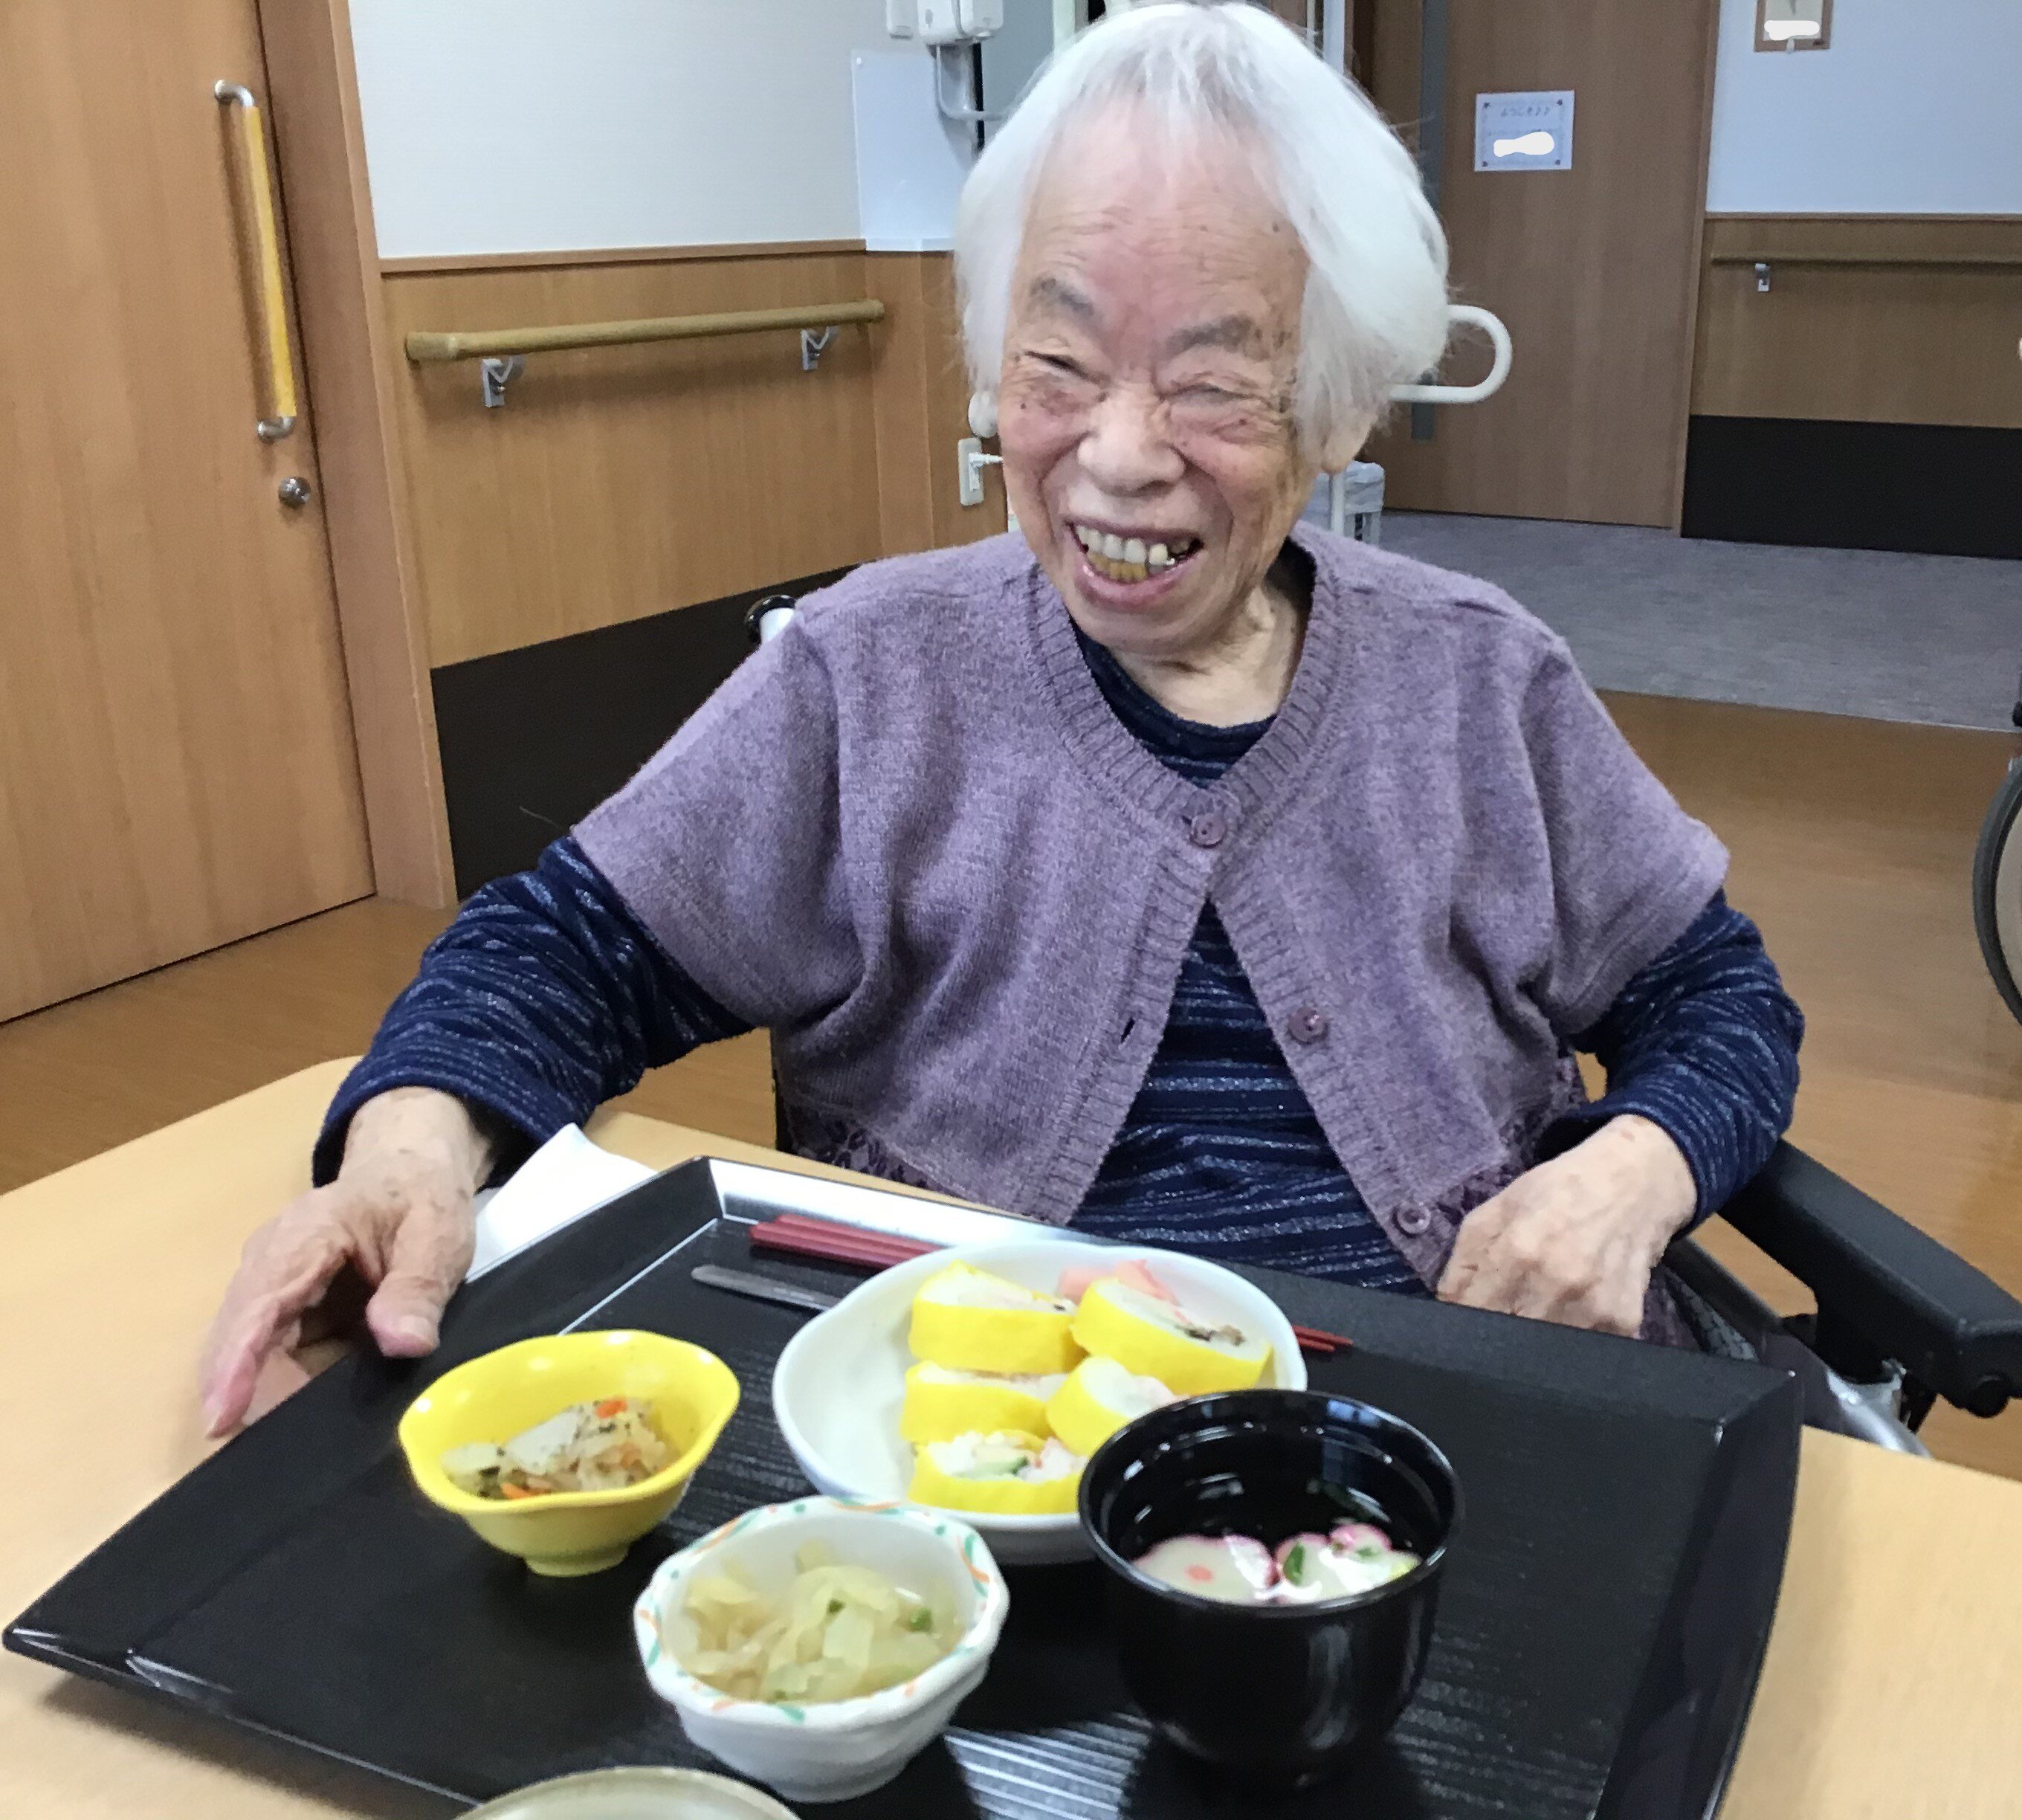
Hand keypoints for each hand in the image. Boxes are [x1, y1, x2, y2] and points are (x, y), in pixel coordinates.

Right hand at [200, 1088, 491, 1435]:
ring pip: (261, 1358)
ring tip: (299, 1454)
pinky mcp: (292, 1315)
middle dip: (249, 1397)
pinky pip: (283, 1360)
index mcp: (303, 1239)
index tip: (221, 1420)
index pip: (258, 1305)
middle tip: (274, 1463)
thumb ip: (417, 1285)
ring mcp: (277, 1293)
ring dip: (276, 1398)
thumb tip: (400, 1343)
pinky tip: (318, 1426)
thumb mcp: (437, 1232)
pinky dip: (297, 1389)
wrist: (410, 1170)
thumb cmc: (419, 1195)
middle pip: (245, 1341)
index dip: (237, 1365)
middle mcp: (272, 1268)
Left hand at [1435, 1115, 1696, 1336]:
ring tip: (1539, 1311)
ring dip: (1534, 1346)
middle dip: (1496, 1339)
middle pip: (1508, 1344)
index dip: (1463, 1327)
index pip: (1473, 1317)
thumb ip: (1464, 1263)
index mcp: (1518, 1253)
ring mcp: (1594, 1311)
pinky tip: (1573, 1312)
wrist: (1633, 1185)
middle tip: (1501, 1319)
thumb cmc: (1557, 1192)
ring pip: (1545, 1357)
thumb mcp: (1495, 1210)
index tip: (1463, 1327)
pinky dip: (1571, 1342)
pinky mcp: (1624, 1327)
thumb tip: (1447, 1310)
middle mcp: (1557, 1286)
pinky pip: (1584, 1354)